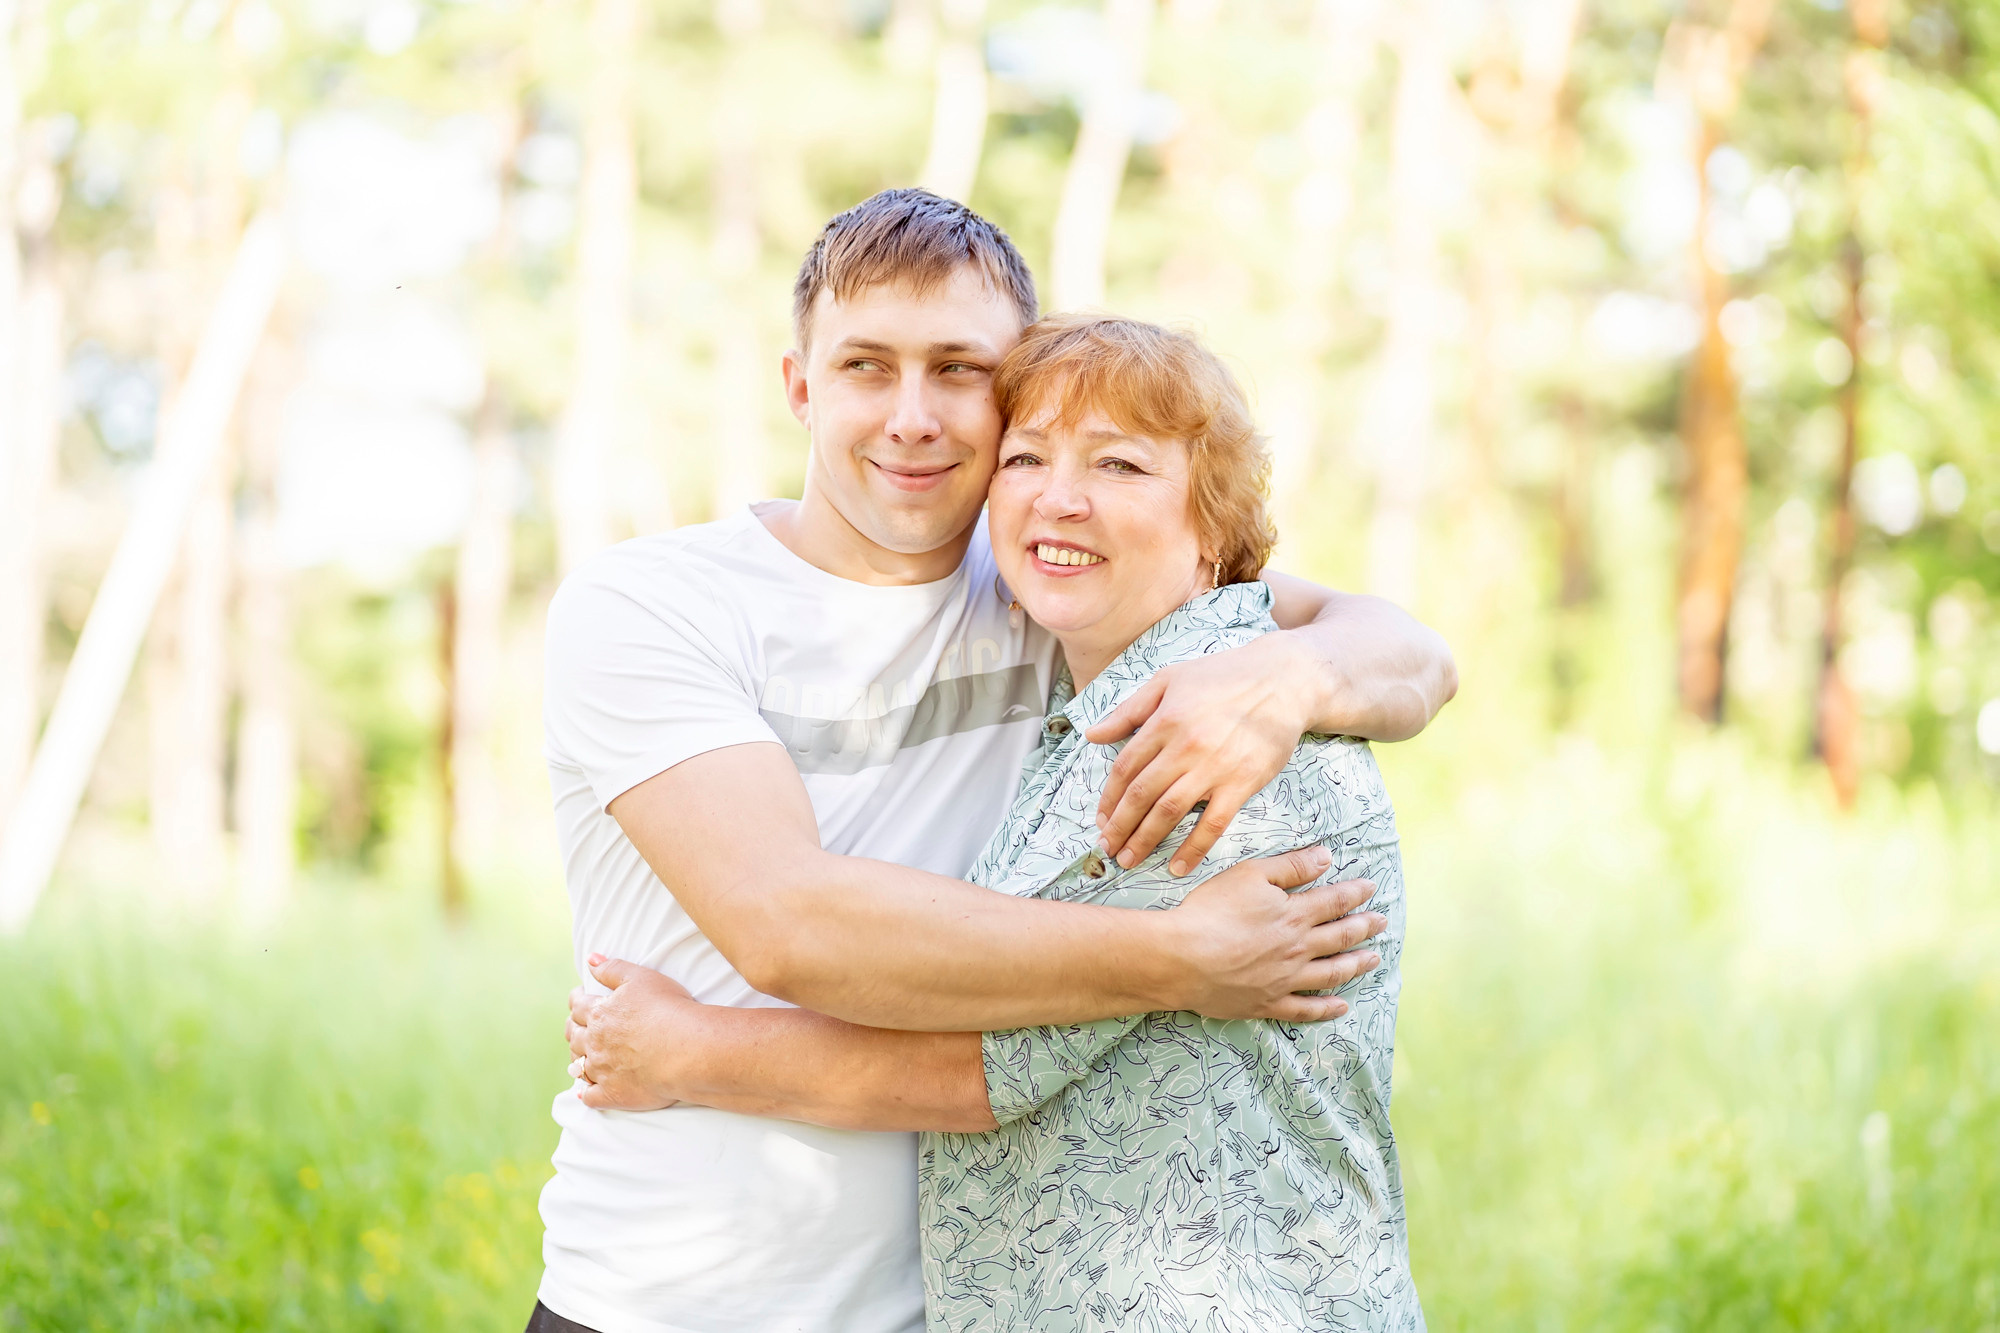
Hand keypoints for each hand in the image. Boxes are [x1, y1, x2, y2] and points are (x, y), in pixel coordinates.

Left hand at [565, 954, 698, 1110]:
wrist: (687, 1050)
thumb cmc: (668, 1009)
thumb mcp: (641, 978)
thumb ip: (612, 969)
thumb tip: (590, 960)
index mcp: (599, 1014)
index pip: (578, 1006)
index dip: (577, 1000)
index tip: (579, 998)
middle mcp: (595, 1043)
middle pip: (574, 1036)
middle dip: (573, 1029)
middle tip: (576, 1027)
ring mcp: (602, 1071)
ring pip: (578, 1066)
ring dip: (576, 1060)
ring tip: (578, 1058)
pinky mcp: (613, 1095)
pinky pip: (591, 1097)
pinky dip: (586, 1094)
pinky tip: (585, 1093)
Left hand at [1087, 632, 1313, 875]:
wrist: (1283, 680)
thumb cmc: (1223, 676)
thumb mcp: (1168, 680)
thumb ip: (1128, 711)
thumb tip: (1092, 735)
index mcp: (1165, 720)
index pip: (1126, 768)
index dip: (1109, 798)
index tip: (1100, 819)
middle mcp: (1185, 746)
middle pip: (1142, 794)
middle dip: (1119, 826)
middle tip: (1107, 847)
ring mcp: (1214, 767)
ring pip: (1169, 812)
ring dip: (1144, 840)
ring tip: (1128, 859)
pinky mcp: (1243, 782)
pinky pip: (1213, 824)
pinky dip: (1193, 849)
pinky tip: (1177, 867)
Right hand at [1163, 847, 1386, 1022]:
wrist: (1183, 957)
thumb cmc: (1212, 911)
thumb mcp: (1250, 874)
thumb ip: (1291, 867)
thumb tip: (1326, 858)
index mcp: (1294, 914)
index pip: (1334, 901)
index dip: (1355, 893)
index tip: (1371, 888)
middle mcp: (1297, 949)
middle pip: (1339, 937)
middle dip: (1363, 927)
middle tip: (1382, 923)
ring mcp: (1285, 980)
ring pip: (1331, 973)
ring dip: (1356, 965)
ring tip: (1373, 959)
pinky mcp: (1267, 1003)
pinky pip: (1305, 1010)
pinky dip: (1326, 1009)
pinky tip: (1341, 1007)